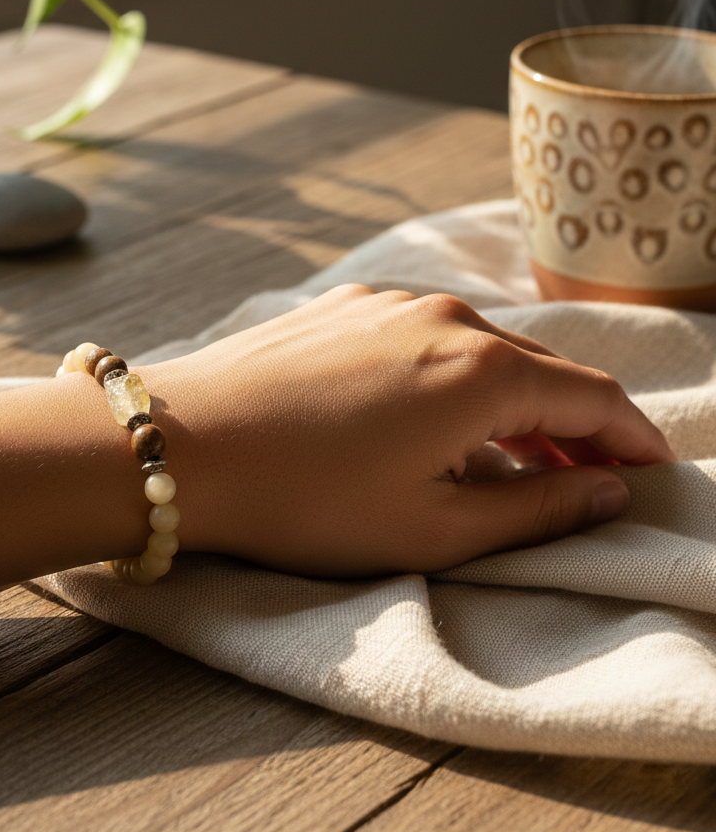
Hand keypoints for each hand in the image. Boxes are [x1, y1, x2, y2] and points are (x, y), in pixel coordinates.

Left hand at [145, 285, 674, 576]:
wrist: (181, 444)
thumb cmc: (304, 499)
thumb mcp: (433, 529)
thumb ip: (537, 510)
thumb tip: (608, 494)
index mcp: (482, 371)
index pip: (592, 398)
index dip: (631, 440)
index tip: (651, 472)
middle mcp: (444, 317)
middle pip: (541, 370)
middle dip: (576, 425)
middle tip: (592, 476)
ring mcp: (388, 303)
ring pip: (482, 350)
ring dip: (513, 401)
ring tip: (519, 457)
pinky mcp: (344, 307)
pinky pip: (426, 337)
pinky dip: (454, 377)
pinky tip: (436, 418)